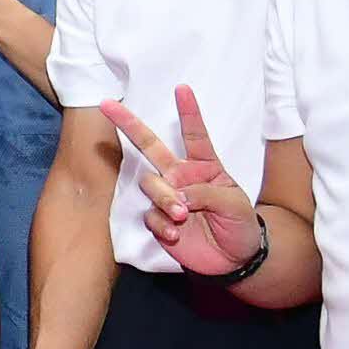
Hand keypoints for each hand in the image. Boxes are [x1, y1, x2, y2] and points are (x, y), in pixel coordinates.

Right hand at [105, 89, 255, 278]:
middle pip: (150, 146)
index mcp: (204, 166)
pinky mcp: (159, 221)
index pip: (195, 135)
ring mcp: (168, 197)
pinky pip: (150, 216)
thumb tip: (178, 194)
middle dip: (128, 124)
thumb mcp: (234, 204)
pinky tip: (176, 234)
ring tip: (183, 216)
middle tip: (107, 105)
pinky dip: (162, 225)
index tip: (182, 89)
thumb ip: (206, 193)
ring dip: (164, 199)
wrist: (234, 259)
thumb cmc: (241, 225)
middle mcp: (181, 176)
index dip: (189, 112)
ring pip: (151, 185)